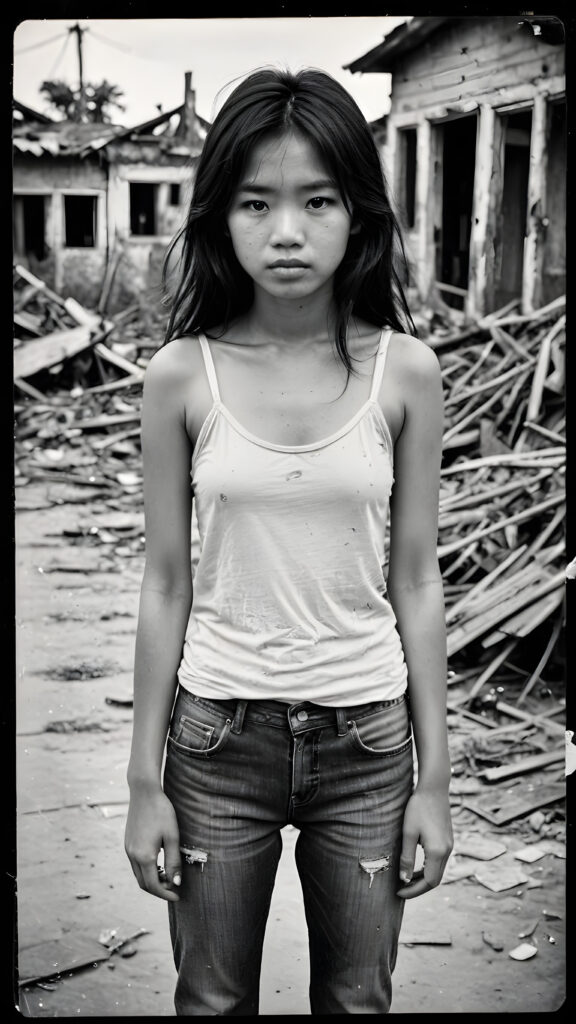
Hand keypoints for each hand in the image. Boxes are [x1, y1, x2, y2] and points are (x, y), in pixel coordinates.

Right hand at [125, 786, 181, 901]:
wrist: (144, 792)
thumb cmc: (162, 812)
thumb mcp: (172, 837)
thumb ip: (174, 862)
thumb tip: (176, 883)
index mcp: (144, 856)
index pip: (153, 885)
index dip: (166, 894)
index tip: (178, 896)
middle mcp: (132, 855)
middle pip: (144, 883)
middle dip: (158, 890)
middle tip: (174, 889)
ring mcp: (128, 849)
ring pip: (138, 875)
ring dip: (152, 881)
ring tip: (168, 877)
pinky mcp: (127, 843)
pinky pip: (135, 864)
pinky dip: (146, 870)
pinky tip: (158, 864)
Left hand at [396, 786, 452, 898]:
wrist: (434, 788)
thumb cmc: (418, 807)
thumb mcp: (408, 833)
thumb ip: (407, 858)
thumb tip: (404, 880)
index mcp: (437, 851)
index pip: (428, 882)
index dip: (413, 890)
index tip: (398, 892)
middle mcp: (447, 851)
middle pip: (435, 880)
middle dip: (418, 888)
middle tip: (400, 889)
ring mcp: (449, 845)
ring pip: (438, 871)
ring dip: (423, 879)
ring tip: (405, 880)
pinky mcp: (448, 840)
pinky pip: (439, 862)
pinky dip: (428, 869)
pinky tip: (416, 866)